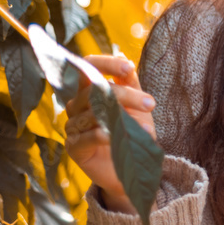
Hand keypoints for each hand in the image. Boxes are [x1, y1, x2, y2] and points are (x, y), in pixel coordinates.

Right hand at [64, 55, 158, 213]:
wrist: (132, 167)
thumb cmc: (132, 131)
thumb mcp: (135, 104)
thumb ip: (129, 82)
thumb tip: (123, 57)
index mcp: (88, 91)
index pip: (87, 68)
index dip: (105, 63)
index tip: (128, 67)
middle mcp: (75, 107)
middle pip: (94, 92)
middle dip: (126, 96)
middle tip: (150, 104)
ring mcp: (72, 127)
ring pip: (94, 114)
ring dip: (123, 118)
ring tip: (148, 128)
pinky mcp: (74, 148)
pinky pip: (88, 137)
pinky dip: (106, 134)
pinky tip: (120, 136)